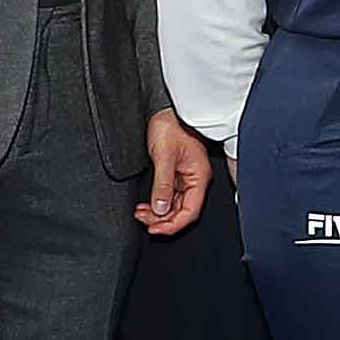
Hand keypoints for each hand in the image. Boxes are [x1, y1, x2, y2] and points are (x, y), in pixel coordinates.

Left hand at [136, 109, 211, 235]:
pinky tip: (146, 205)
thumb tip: (161, 209)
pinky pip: (170, 196)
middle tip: (142, 219)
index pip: (190, 212)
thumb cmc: (171, 126)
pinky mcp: (176, 174)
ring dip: (158, 213)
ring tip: (140, 213)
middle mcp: (195, 180)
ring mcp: (186, 178)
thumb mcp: (164, 157)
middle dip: (162, 219)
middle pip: (183, 212)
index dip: (172, 225)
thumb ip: (163, 185)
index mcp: (199, 177)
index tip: (154, 228)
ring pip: (175, 206)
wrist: (165, 110)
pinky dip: (157, 203)